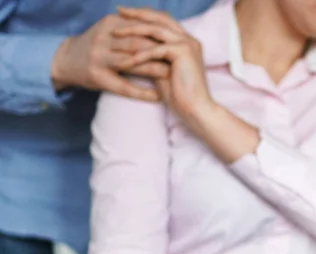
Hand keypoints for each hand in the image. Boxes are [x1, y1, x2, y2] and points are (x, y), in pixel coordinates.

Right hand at [51, 13, 171, 100]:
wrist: (65, 60)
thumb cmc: (98, 45)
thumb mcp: (111, 29)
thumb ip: (134, 27)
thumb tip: (165, 26)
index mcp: (111, 23)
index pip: (142, 27)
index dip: (161, 35)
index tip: (180, 42)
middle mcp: (104, 37)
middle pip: (139, 43)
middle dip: (161, 51)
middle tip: (181, 59)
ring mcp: (99, 57)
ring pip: (133, 63)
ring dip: (155, 69)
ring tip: (172, 76)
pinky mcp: (97, 76)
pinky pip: (123, 86)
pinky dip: (142, 92)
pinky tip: (157, 97)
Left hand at [114, 7, 215, 119]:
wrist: (196, 110)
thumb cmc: (180, 96)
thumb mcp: (161, 71)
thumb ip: (152, 57)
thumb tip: (133, 49)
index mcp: (186, 41)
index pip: (163, 20)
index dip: (144, 16)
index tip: (123, 15)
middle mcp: (189, 39)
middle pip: (160, 17)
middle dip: (137, 13)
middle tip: (118, 10)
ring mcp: (188, 44)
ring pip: (156, 29)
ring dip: (133, 29)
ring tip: (115, 32)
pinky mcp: (184, 52)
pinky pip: (155, 49)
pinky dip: (139, 55)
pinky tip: (124, 60)